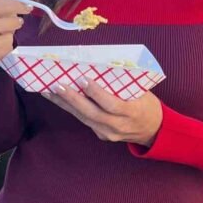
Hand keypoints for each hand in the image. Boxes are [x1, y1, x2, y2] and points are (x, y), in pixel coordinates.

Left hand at [44, 80, 163, 145]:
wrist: (153, 130)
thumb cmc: (147, 105)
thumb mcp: (142, 92)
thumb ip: (124, 84)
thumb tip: (102, 66)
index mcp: (132, 112)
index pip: (111, 104)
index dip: (96, 93)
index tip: (83, 79)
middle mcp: (118, 126)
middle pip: (92, 113)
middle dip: (72, 99)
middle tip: (57, 85)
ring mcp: (109, 133)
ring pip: (84, 118)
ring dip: (65, 104)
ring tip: (49, 91)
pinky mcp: (102, 135)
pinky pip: (85, 121)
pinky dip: (71, 109)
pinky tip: (59, 100)